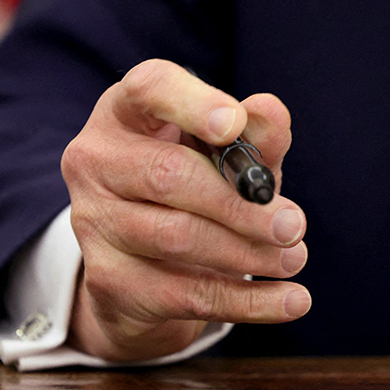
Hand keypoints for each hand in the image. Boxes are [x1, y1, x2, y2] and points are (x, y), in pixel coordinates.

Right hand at [60, 59, 309, 360]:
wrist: (149, 268)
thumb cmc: (195, 188)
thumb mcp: (230, 158)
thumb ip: (255, 135)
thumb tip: (270, 112)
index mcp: (127, 111)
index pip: (150, 88)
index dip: (192, 103)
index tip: (234, 124)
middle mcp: (96, 160)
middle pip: (168, 175)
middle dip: (239, 204)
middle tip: (294, 224)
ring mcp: (94, 222)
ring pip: (177, 238)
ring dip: (248, 253)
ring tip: (295, 258)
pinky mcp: (109, 281)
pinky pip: (185, 294)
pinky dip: (247, 301)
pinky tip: (291, 301)